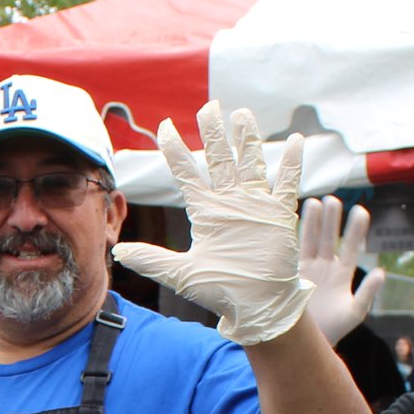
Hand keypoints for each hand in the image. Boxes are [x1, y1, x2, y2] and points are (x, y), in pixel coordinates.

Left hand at [112, 102, 308, 346]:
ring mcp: (255, 206)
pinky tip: (294, 141)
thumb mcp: (181, 273)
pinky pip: (286, 183)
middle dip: (213, 133)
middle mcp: (229, 202)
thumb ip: (152, 259)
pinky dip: (290, 163)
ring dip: (247, 139)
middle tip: (209, 106)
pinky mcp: (279, 215)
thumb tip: (118, 253)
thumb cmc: (221, 291)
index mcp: (206, 211)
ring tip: (243, 114)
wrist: (255, 307)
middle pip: (219, 159)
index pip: (186, 172)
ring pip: (250, 163)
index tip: (164, 126)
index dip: (175, 149)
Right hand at [299, 196, 383, 342]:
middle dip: (331, 219)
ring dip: (313, 223)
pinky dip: (292, 238)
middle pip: (329, 238)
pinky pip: (292, 253)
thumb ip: (368, 293)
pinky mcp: (290, 275)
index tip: (360, 210)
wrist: (308, 342)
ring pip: (311, 241)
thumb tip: (382, 272)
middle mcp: (325, 268)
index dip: (356, 229)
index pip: (351, 247)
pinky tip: (291, 221)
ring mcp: (307, 270)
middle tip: (333, 199)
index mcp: (342, 275)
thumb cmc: (334, 329)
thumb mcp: (354, 312)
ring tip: (315, 202)